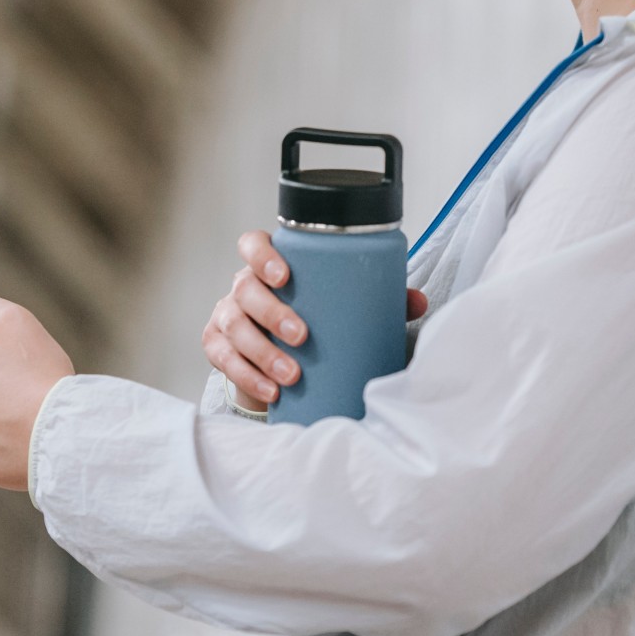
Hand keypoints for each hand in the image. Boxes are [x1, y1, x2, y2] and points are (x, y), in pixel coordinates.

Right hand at [202, 230, 428, 411]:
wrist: (282, 356)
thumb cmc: (314, 318)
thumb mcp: (340, 305)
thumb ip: (378, 298)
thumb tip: (417, 301)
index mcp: (270, 265)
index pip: (252, 244)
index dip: (262, 255)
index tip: (284, 274)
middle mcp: (242, 286)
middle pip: (244, 289)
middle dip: (271, 313)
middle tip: (302, 336)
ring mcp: (225, 316)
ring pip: (234, 328)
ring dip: (262, 353)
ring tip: (291, 375)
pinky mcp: (216, 347)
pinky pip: (224, 359)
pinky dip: (248, 376)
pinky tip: (272, 391)